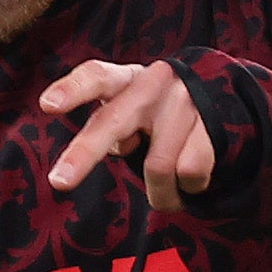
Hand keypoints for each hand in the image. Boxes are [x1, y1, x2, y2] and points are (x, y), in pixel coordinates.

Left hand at [37, 56, 214, 202]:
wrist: (224, 97)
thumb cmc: (159, 112)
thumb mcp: (132, 106)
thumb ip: (115, 125)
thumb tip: (117, 148)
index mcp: (126, 79)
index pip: (96, 77)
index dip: (72, 90)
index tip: (47, 105)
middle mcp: (154, 84)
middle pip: (113, 122)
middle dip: (83, 153)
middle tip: (58, 181)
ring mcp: (186, 103)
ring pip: (157, 167)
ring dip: (160, 193)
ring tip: (166, 191)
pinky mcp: (214, 124)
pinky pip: (190, 174)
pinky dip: (188, 189)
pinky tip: (191, 179)